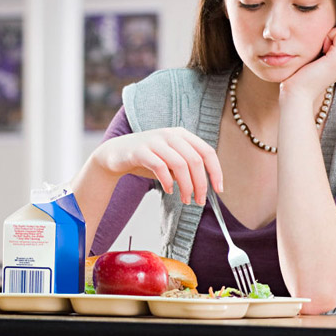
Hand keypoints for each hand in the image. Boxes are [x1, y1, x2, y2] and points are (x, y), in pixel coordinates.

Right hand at [90, 127, 222, 204]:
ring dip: (186, 186)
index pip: (207, 152)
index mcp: (182, 135)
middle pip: (195, 160)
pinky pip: (159, 166)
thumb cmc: (149, 159)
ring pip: (179, 164)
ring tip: (185, 199)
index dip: (216, 171)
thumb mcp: (171, 161)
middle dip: (200, 184)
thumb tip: (206, 186)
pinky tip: (168, 190)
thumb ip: (187, 168)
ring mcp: (154, 141)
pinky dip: (167, 181)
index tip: (218, 190)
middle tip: (199, 201)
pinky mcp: (140, 150)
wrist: (116, 154)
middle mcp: (170, 135)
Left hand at [280, 23, 335, 100]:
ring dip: (329, 34)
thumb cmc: (303, 73)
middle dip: (331, 33)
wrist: (298, 92)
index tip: (321, 48)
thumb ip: (329, 42)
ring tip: (320, 51)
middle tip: (320, 50)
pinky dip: (328, 35)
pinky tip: (321, 49)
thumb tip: (333, 24)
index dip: (332, 34)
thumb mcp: (319, 55)